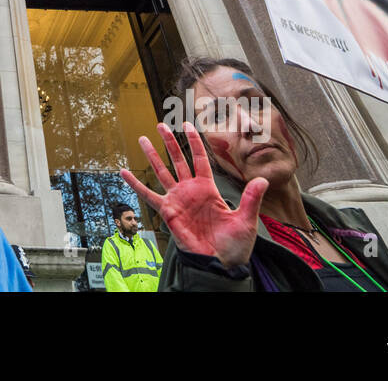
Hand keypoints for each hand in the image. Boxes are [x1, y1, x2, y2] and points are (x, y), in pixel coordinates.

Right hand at [121, 121, 266, 268]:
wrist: (219, 263)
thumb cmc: (233, 244)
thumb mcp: (246, 219)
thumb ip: (251, 198)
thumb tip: (263, 179)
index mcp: (208, 188)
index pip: (199, 159)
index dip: (194, 141)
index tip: (187, 124)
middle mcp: (190, 190)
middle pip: (178, 160)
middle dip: (170, 142)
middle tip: (161, 125)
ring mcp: (177, 200)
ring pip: (162, 172)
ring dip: (152, 155)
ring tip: (143, 139)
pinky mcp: (167, 212)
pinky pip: (148, 195)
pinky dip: (135, 184)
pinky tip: (124, 172)